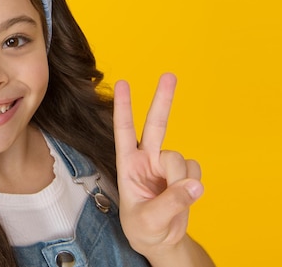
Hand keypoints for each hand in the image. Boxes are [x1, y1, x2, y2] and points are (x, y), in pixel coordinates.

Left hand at [113, 73, 203, 259]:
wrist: (161, 241)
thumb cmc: (144, 228)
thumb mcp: (149, 220)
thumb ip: (171, 203)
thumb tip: (195, 185)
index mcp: (128, 164)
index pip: (124, 131)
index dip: (122, 108)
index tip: (121, 83)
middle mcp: (147, 159)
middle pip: (156, 125)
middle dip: (163, 100)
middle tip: (169, 75)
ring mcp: (167, 165)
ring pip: (180, 157)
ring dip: (180, 178)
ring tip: (173, 199)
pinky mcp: (185, 173)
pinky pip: (195, 170)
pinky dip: (192, 185)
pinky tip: (185, 196)